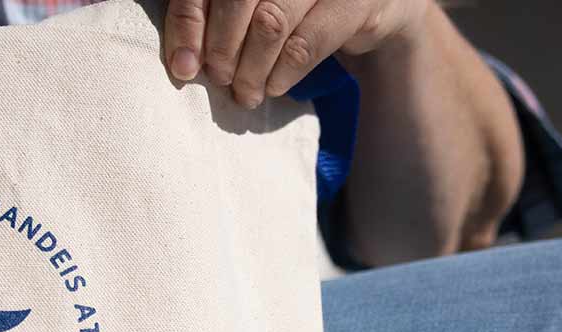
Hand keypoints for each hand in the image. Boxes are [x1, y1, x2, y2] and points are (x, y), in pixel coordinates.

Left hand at [163, 0, 430, 107]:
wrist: (379, 5)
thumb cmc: (302, 5)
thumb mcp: (258, 3)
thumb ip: (220, 15)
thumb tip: (183, 61)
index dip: (189, 23)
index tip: (183, 66)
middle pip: (238, 0)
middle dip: (222, 49)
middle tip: (219, 80)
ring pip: (271, 24)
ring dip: (252, 69)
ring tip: (246, 93)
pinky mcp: (356, 1)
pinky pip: (305, 44)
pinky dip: (283, 73)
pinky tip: (273, 87)